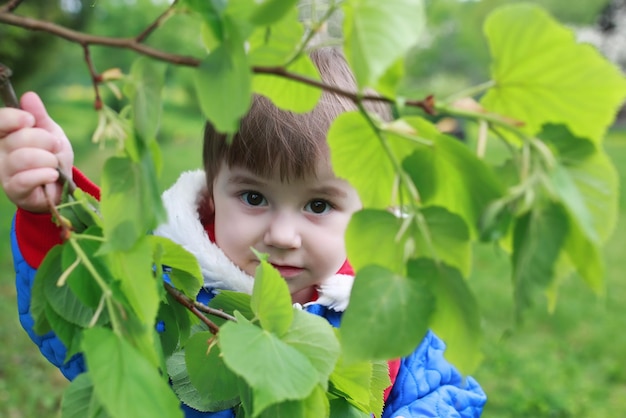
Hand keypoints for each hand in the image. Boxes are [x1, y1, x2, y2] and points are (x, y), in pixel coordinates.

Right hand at [0, 92, 73, 211]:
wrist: (62, 185)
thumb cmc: (52, 156)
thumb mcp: (51, 132)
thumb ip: (40, 116)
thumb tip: (29, 96)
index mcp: (5, 134)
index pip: (0, 121)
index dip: (13, 118)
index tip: (30, 120)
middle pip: (18, 138)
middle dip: (44, 140)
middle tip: (55, 146)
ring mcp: (4, 172)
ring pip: (22, 158)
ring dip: (47, 159)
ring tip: (54, 163)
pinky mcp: (14, 190)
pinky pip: (25, 179)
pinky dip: (45, 174)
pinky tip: (53, 175)